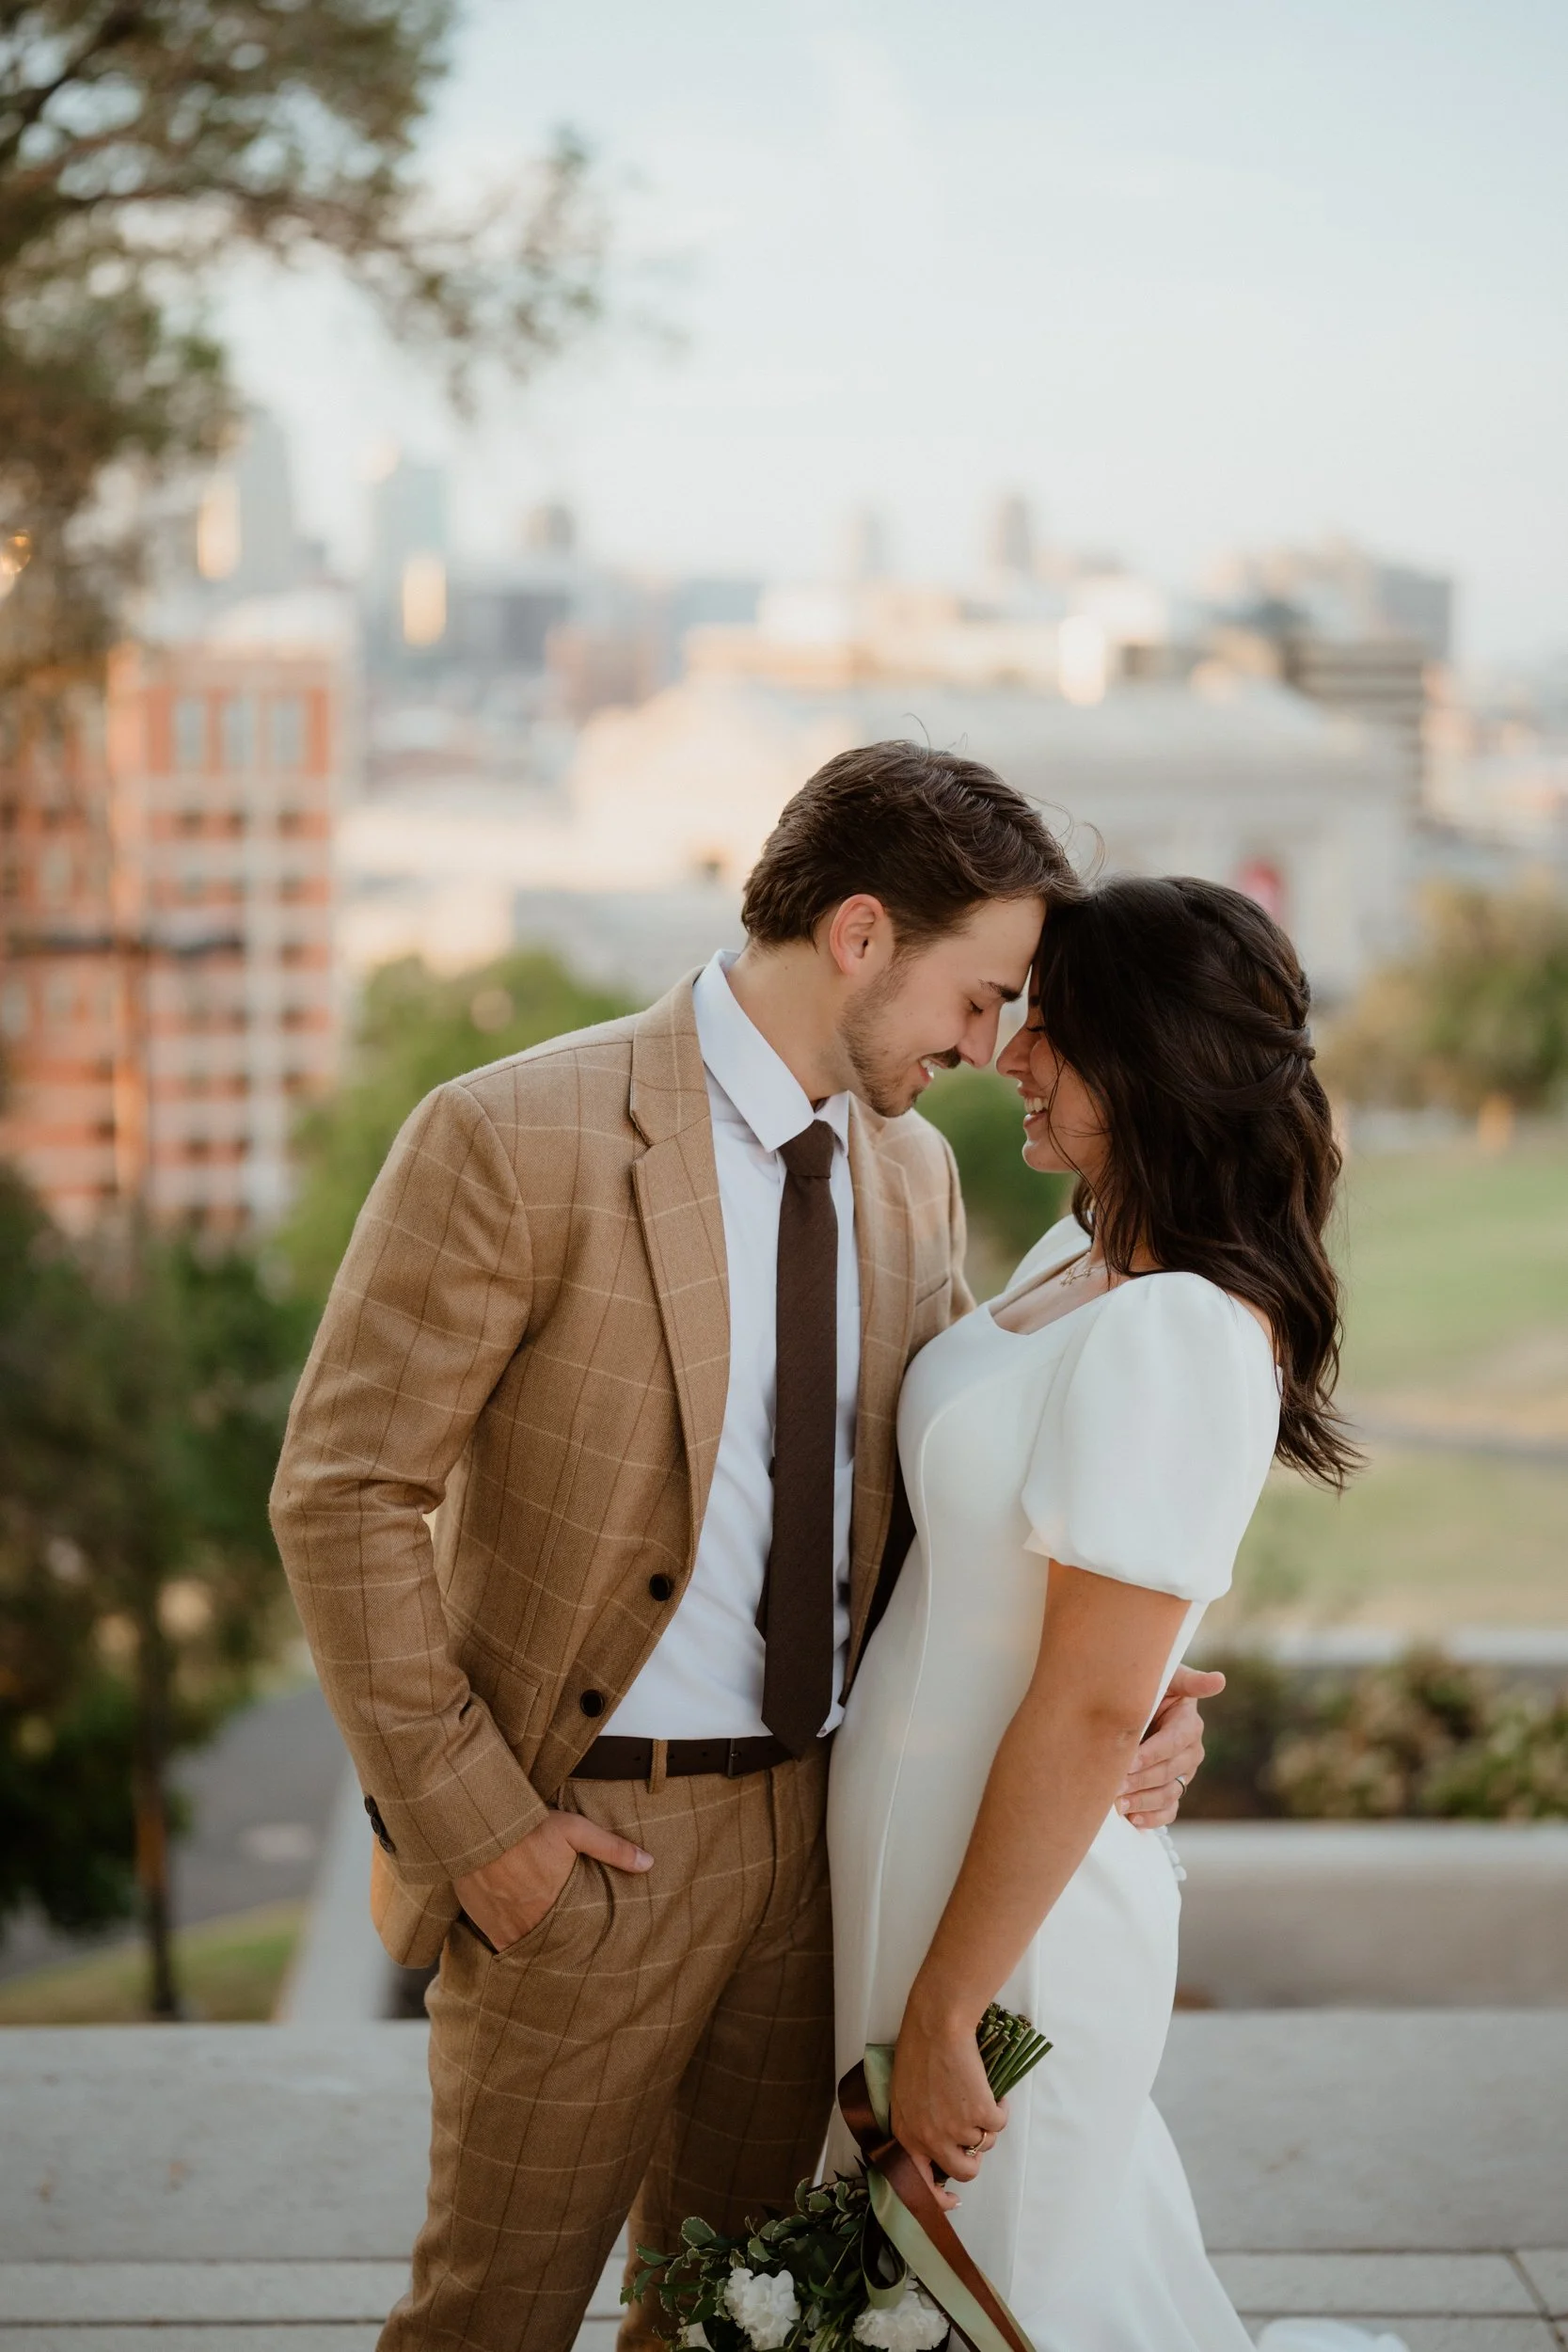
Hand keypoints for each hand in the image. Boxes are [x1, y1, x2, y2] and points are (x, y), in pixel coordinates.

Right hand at [452, 1810, 652, 1952]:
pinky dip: (511, 1946)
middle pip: (552, 1948)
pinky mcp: (484, 1924)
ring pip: (527, 1951)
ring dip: (537, 1950)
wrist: (478, 1825)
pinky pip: (500, 1947)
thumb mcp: (575, 1830)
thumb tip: (648, 1864)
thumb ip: (612, 1849)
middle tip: (573, 1956)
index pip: (578, 1937)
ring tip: (548, 1952)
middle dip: (562, 1950)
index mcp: (557, 1904)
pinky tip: (518, 1941)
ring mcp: (506, 1927)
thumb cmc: (529, 1826)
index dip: (585, 1945)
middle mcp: (531, 1922)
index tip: (594, 1950)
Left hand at [889, 1996, 1007, 2211]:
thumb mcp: (905, 2097)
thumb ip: (918, 2126)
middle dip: (974, 2159)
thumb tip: (938, 2147)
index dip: (938, 2199)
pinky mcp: (980, 2113)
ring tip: (976, 2096)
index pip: (919, 2184)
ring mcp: (957, 2128)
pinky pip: (999, 2123)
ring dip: (985, 2125)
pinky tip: (991, 2091)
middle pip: (964, 2171)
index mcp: (907, 2135)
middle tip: (975, 2137)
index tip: (953, 2200)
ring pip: (984, 2144)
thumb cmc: (918, 2052)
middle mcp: (931, 2138)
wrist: (937, 2025)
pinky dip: (1000, 2108)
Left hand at [1117, 1665, 1223, 1829]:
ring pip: (1168, 1794)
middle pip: (1168, 1772)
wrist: (1140, 1703)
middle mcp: (1190, 1752)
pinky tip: (1133, 1819)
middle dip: (1141, 1780)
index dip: (1151, 1754)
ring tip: (1119, 1805)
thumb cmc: (1151, 1686)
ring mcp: (1183, 1774)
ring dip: (1143, 1802)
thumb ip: (1190, 1681)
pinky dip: (1152, 1818)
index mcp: (1189, 1725)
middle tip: (1115, 1785)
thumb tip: (1219, 1680)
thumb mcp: (1168, 1678)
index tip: (1129, 1761)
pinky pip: (1168, 1810)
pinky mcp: (1173, 1789)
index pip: (1172, 1743)